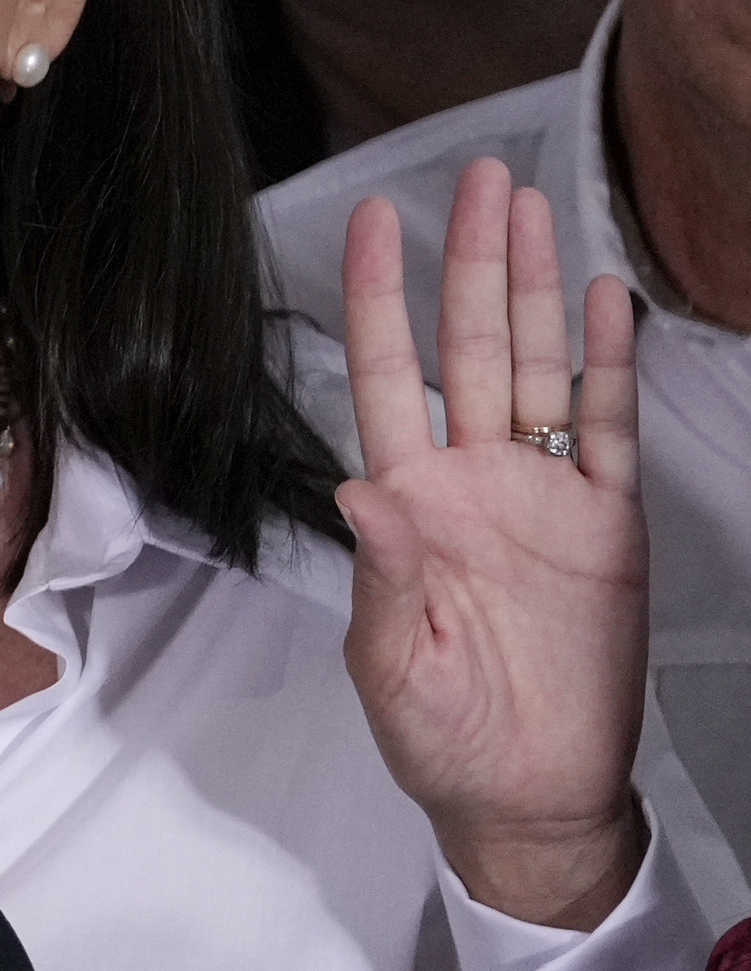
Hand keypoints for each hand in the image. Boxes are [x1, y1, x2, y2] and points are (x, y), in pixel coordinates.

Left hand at [340, 156, 647, 929]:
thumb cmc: (442, 736)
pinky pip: (608, 426)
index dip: (379, 296)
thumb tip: (361, 492)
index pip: (383, 375)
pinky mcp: (608, 522)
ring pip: (536, 364)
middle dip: (469, 259)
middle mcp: (473, 480)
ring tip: (529, 204)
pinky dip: (608, 362)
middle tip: (477, 175)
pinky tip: (605, 298)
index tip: (373, 218)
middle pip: (467, 346)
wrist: (529, 796)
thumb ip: (384, 574)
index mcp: (408, 505)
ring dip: (532, 285)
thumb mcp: (395, 661)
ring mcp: (542, 494)